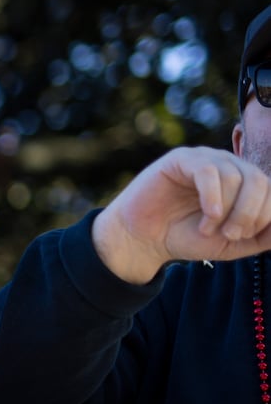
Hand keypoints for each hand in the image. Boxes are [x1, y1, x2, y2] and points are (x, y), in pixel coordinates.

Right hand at [93, 146, 270, 283]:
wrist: (144, 240)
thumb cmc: (187, 238)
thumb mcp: (234, 243)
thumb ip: (265, 235)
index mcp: (244, 182)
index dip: (265, 214)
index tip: (244, 236)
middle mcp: (229, 166)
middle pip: (258, 180)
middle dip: (249, 213)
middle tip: (231, 235)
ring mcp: (205, 159)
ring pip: (234, 177)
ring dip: (226, 211)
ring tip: (207, 229)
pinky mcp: (181, 160)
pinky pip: (208, 171)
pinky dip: (212, 196)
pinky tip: (207, 215)